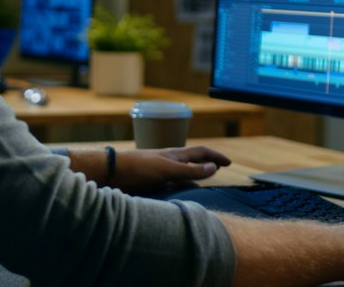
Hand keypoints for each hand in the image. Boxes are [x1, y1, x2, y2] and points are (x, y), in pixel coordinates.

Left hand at [110, 146, 231, 193]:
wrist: (114, 172)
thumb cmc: (140, 168)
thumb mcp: (168, 169)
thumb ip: (191, 170)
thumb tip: (214, 167)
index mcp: (176, 154)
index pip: (202, 152)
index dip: (216, 156)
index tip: (229, 163)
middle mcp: (170, 160)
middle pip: (194, 160)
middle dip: (207, 163)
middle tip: (219, 169)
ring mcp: (161, 170)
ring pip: (183, 171)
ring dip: (194, 174)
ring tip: (203, 183)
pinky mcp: (152, 180)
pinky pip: (172, 181)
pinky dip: (181, 185)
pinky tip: (180, 192)